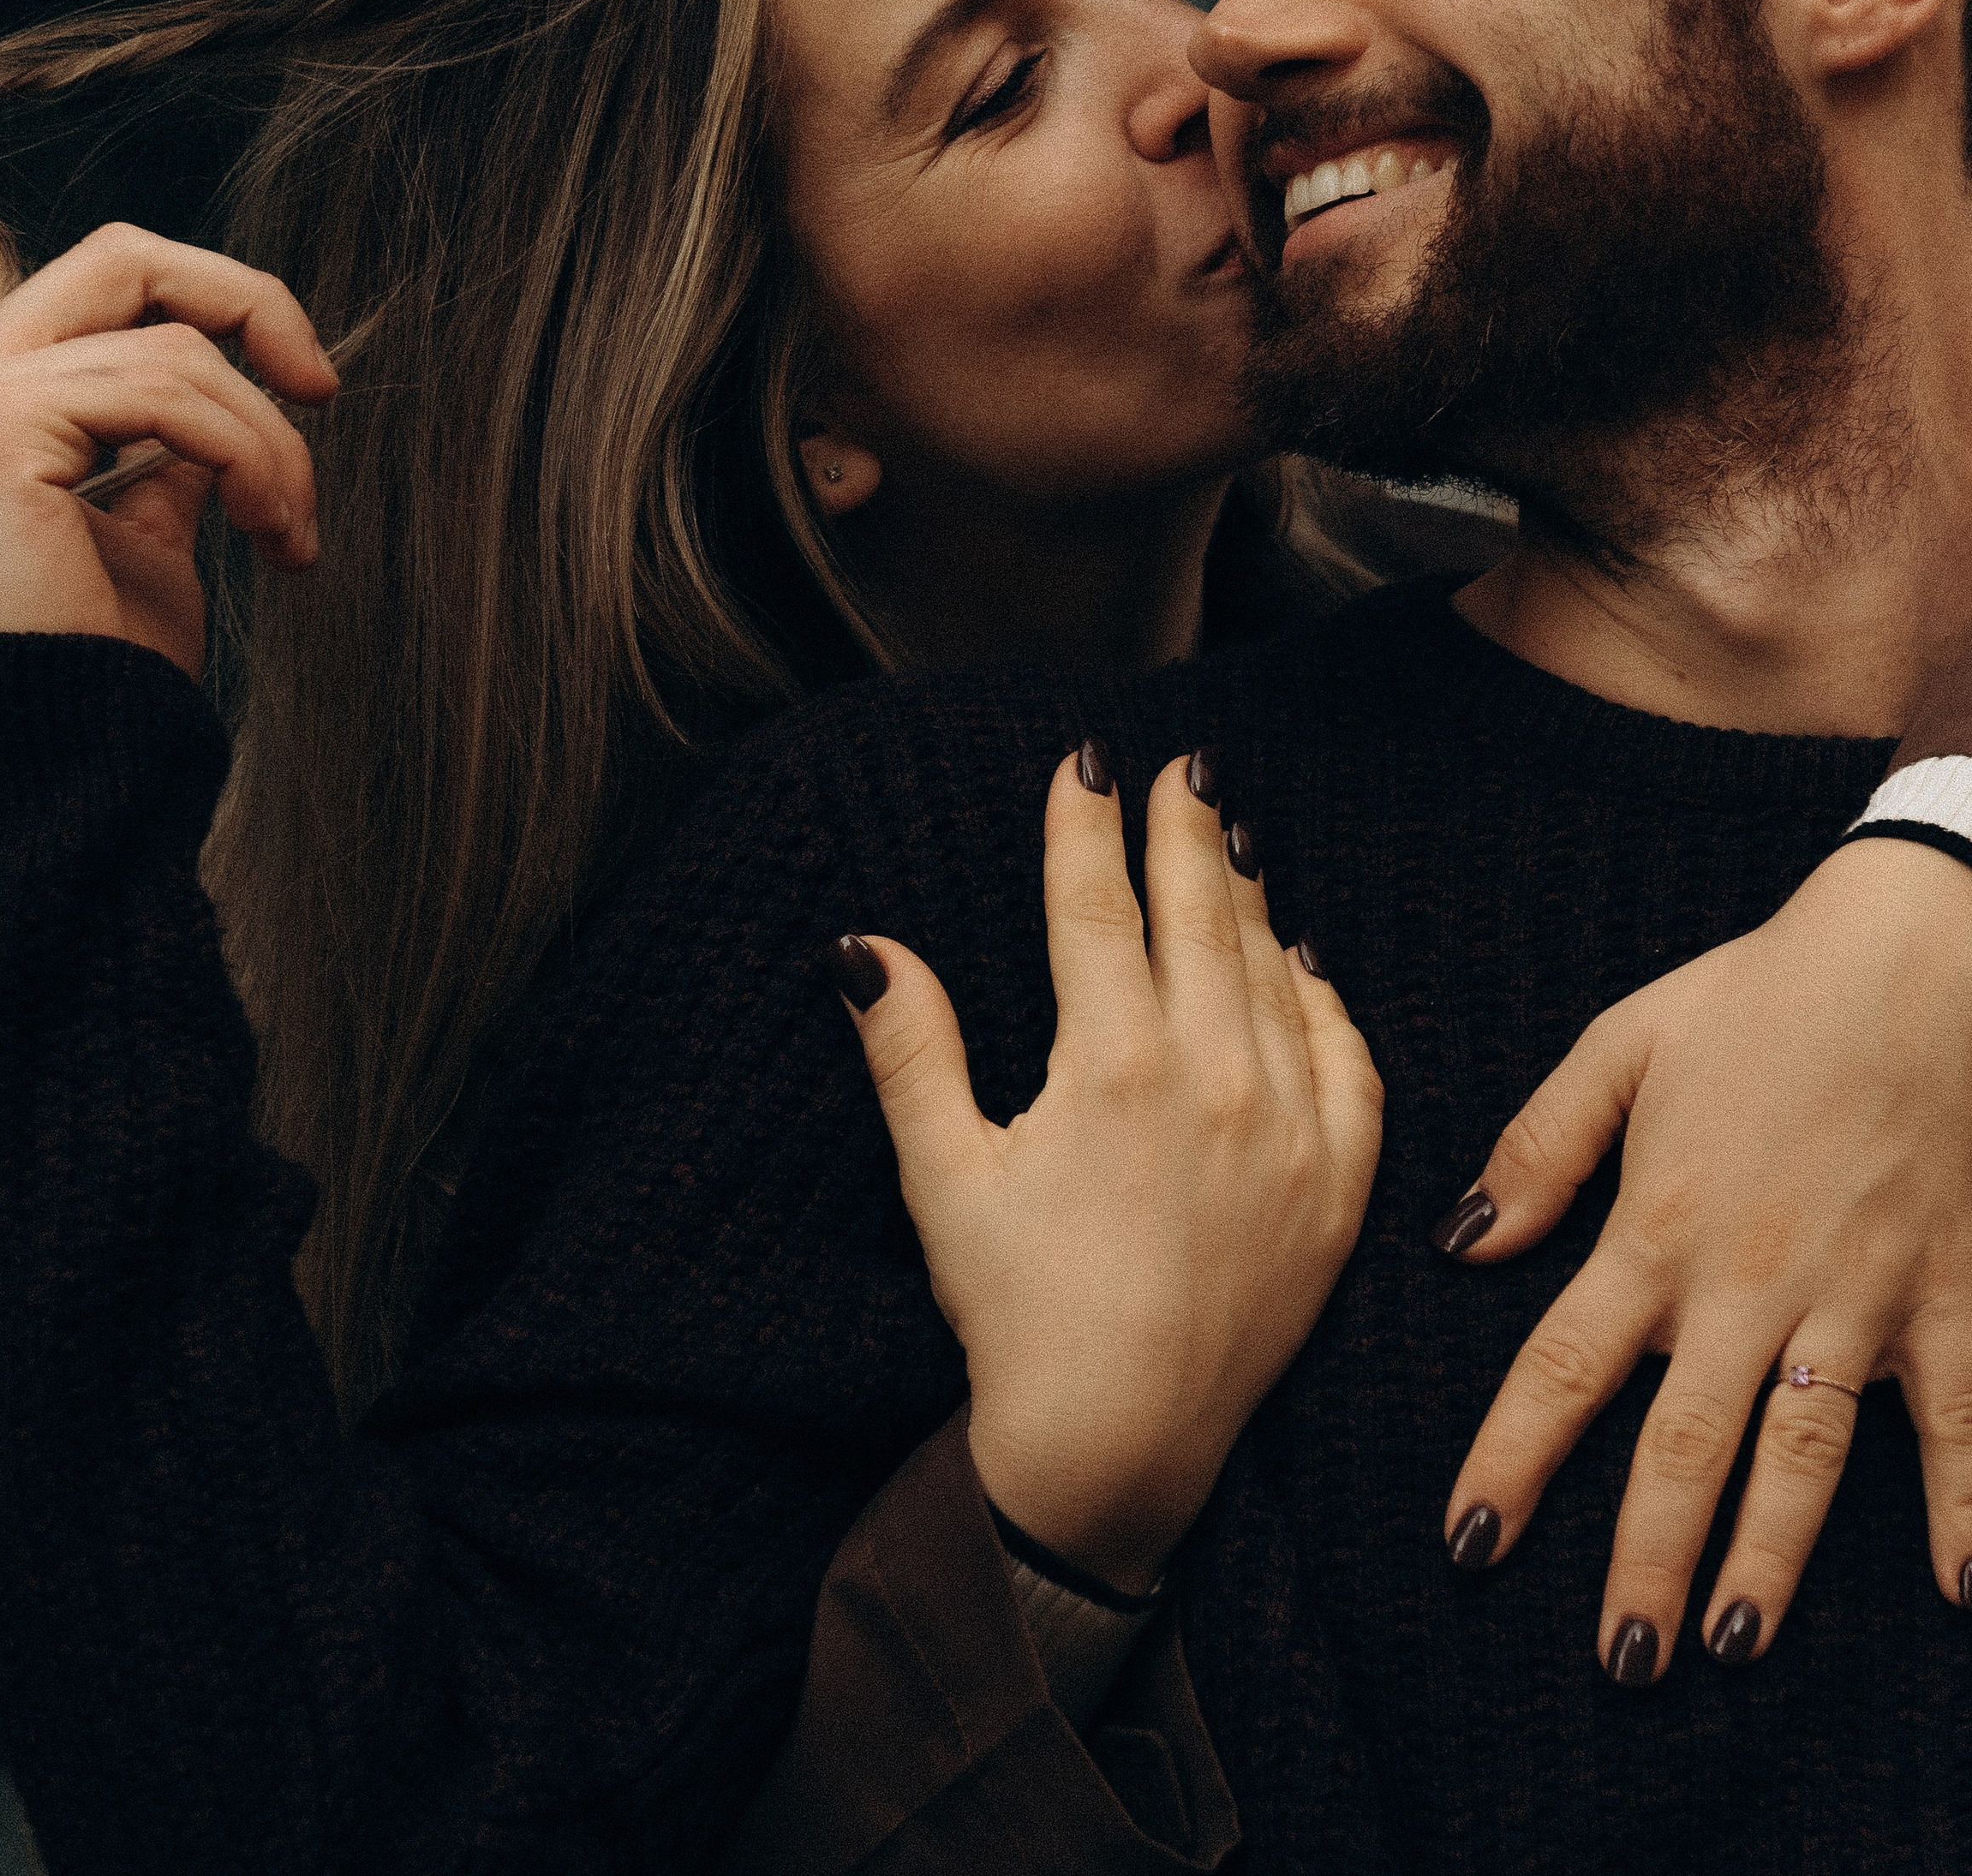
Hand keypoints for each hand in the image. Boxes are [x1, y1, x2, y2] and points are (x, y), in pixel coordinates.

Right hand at [0, 13, 337, 680]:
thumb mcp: (159, 515)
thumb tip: (243, 372)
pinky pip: (172, 387)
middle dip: (249, 303)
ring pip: (173, 337)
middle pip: (125, 254)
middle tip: (324, 388)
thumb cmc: (114, 654)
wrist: (74, 760)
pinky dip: (253, 454)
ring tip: (298, 529)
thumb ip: (173, 424)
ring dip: (271, 431)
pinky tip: (276, 537)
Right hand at [836, 750, 1381, 1591]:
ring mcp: (1290, 1131)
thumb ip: (909, 1050)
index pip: (1096, 906)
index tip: (1086, 761)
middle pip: (1198, 914)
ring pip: (1271, 974)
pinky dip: (1323, 998)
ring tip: (1226, 840)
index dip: (1086, 823)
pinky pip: (1348, 1060)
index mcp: (1111, 1067)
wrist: (1121, 1450)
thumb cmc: (1017, 1316)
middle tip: (1180, 764)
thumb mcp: (944, 1178)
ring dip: (1246, 898)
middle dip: (1183, 829)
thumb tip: (864, 947)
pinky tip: (1300, 962)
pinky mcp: (1339, 1188)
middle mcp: (1214, 1080)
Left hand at [1436, 835, 1971, 1677]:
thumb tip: (1460, 1242)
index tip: (1468, 1546)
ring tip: (1728, 1647)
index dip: (1509, 1464)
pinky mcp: (1949, 1299)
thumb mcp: (1624, 1045)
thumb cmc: (1762, 993)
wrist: (1914, 958)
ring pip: (1803, 1461)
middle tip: (1618, 1662)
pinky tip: (1963, 1590)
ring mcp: (1855, 1302)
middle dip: (1643, 1563)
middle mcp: (1748, 1285)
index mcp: (1658, 1227)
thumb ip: (1539, 1149)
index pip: (1560, 1370)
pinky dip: (1966, 1508)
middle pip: (1680, 1450)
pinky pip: (1958, 1425)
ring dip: (1768, 1562)